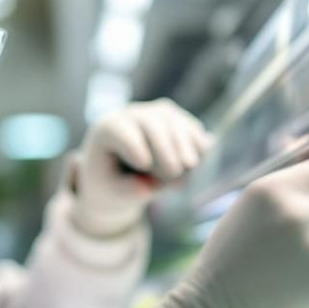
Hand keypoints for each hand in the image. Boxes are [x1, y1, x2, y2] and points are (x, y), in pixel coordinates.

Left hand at [70, 98, 212, 236]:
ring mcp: (155, 115)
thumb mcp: (112, 193)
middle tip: (175, 171)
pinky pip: (189, 126)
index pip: (118, 130)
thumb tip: (147, 189)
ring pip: (173, 120)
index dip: (133, 144)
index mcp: (107, 130)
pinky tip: (201, 159)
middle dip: (165, 145)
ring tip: (190, 167)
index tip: (144, 165)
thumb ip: (126, 191)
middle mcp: (131, 116)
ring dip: (185, 142)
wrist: (122, 177)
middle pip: (150, 121)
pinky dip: (197, 142)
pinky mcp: (176, 122)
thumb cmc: (111, 184)